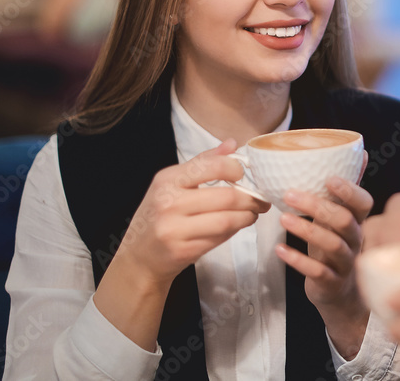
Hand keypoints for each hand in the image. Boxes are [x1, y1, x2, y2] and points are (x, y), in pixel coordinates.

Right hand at [113, 138, 270, 286]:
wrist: (139, 257)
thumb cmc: (159, 215)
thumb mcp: (172, 184)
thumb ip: (203, 163)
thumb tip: (231, 143)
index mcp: (168, 180)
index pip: (212, 166)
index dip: (236, 169)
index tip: (244, 175)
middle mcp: (169, 202)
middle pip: (225, 197)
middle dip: (250, 199)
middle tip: (260, 200)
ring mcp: (174, 229)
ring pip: (226, 220)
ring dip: (246, 217)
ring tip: (252, 214)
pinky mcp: (183, 251)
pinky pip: (219, 238)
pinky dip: (234, 231)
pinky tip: (236, 226)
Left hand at [276, 171, 373, 358]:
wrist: (342, 295)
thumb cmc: (337, 246)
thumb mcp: (344, 217)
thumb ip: (347, 189)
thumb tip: (360, 152)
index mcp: (358, 220)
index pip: (363, 202)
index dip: (349, 191)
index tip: (329, 179)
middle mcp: (355, 240)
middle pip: (343, 220)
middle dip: (317, 206)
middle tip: (289, 194)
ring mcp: (345, 262)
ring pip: (332, 244)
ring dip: (306, 230)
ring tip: (282, 219)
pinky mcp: (331, 282)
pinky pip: (318, 271)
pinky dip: (298, 261)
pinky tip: (280, 251)